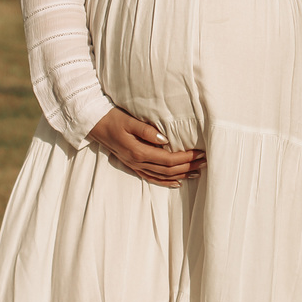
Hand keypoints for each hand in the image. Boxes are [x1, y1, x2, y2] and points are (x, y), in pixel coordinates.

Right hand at [89, 107, 204, 186]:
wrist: (95, 124)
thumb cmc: (113, 119)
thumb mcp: (129, 121)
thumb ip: (146, 130)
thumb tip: (164, 139)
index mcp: (139, 152)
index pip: (168, 159)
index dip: (186, 157)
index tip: (200, 152)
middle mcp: (138, 162)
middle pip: (169, 169)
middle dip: (189, 166)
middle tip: (205, 161)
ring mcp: (135, 166)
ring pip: (163, 175)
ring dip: (182, 174)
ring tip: (198, 171)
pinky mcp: (133, 165)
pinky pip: (152, 177)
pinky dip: (166, 181)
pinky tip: (177, 182)